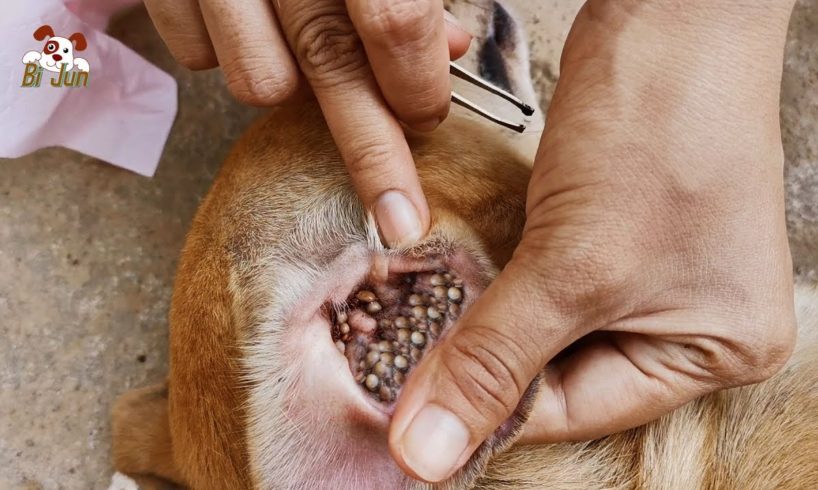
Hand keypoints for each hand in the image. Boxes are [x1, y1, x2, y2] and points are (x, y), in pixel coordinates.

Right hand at [144, 0, 470, 246]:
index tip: (429, 118)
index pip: (394, 22)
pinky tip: (243, 21)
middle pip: (330, 71)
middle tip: (400, 218)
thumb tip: (446, 46)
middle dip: (373, 158)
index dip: (418, 83)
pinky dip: (225, 54)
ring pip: (259, 84)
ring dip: (291, 84)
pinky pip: (193, 57)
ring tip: (300, 48)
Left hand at [389, 0, 797, 481]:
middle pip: (560, 373)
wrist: (668, 13)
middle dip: (485, 363)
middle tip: (407, 363)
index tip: (412, 416)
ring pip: (544, 327)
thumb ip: (497, 358)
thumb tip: (429, 452)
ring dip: (484, 322)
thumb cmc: (659, 125)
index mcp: (716, 350)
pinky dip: (498, 282)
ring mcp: (650, 274)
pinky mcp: (612, 233)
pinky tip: (459, 278)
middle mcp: (689, 321)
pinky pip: (544, 280)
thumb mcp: (575, 262)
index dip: (492, 414)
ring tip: (424, 321)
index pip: (579, 410)